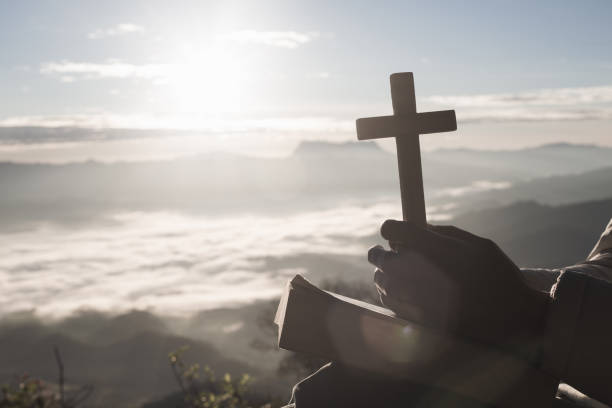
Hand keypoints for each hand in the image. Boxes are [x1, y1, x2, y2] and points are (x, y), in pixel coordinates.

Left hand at [368, 220, 549, 353]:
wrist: (513, 320)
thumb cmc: (498, 276)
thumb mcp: (479, 244)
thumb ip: (445, 232)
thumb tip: (418, 228)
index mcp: (436, 249)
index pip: (393, 230)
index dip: (392, 229)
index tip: (395, 233)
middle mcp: (422, 272)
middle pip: (380, 255)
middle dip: (382, 251)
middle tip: (387, 252)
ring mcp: (416, 298)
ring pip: (381, 279)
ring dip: (384, 273)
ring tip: (397, 273)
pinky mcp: (417, 320)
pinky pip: (389, 302)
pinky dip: (390, 294)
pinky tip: (402, 292)